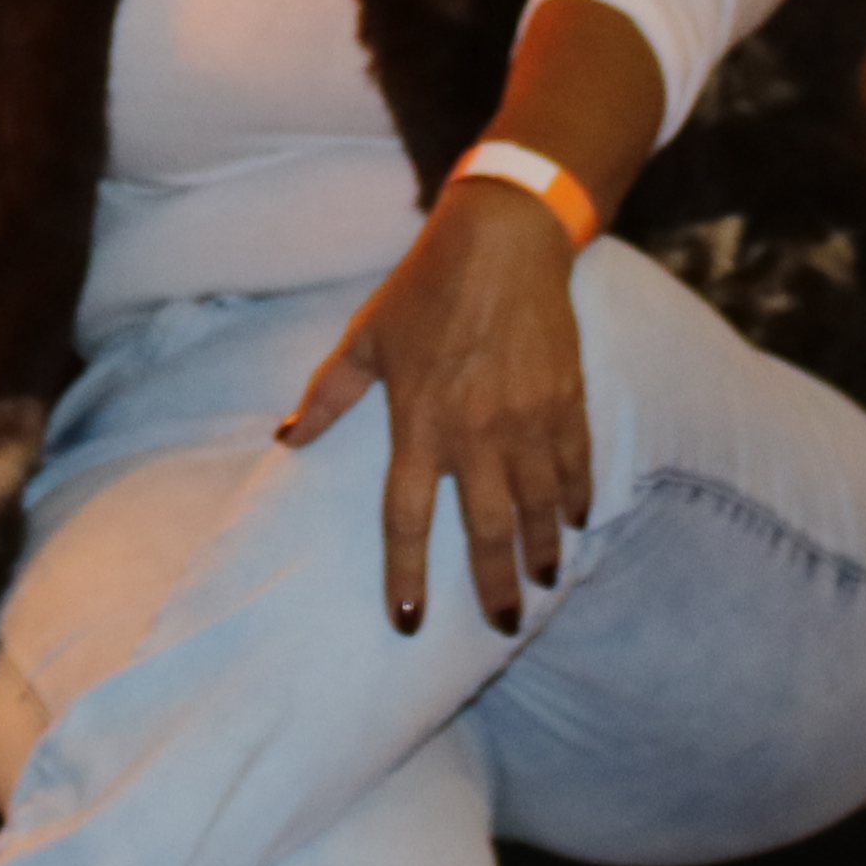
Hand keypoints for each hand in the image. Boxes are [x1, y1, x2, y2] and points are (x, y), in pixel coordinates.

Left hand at [282, 180, 588, 635]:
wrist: (504, 240)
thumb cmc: (425, 287)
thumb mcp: (365, 337)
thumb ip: (329, 395)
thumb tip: (287, 438)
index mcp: (419, 423)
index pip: (407, 517)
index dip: (407, 573)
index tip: (409, 620)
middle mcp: (475, 433)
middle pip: (486, 529)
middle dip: (495, 585)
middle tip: (501, 625)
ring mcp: (528, 420)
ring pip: (539, 508)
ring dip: (542, 552)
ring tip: (542, 583)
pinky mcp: (567, 401)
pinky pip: (576, 466)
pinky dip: (577, 500)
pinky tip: (577, 523)